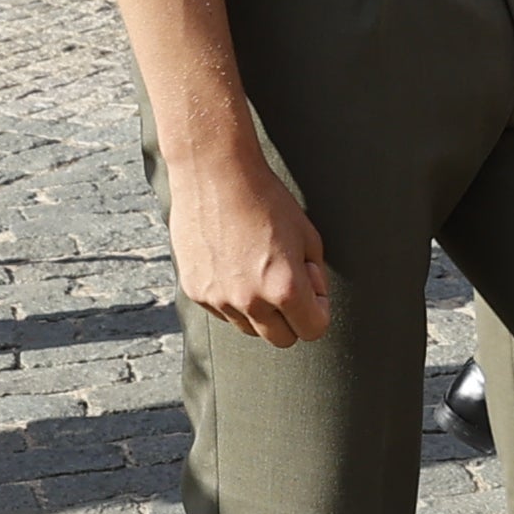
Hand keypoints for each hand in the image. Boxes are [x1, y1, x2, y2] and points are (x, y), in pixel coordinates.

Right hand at [170, 137, 331, 345]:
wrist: (214, 174)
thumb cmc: (265, 199)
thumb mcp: (307, 235)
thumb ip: (315, 275)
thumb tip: (312, 298)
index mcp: (285, 288)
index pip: (313, 330)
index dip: (319, 310)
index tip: (312, 289)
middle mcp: (250, 301)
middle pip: (282, 339)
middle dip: (291, 317)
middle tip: (286, 281)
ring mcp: (219, 299)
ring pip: (249, 327)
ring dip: (259, 309)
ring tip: (256, 267)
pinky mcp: (195, 291)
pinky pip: (222, 311)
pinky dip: (231, 296)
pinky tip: (232, 262)